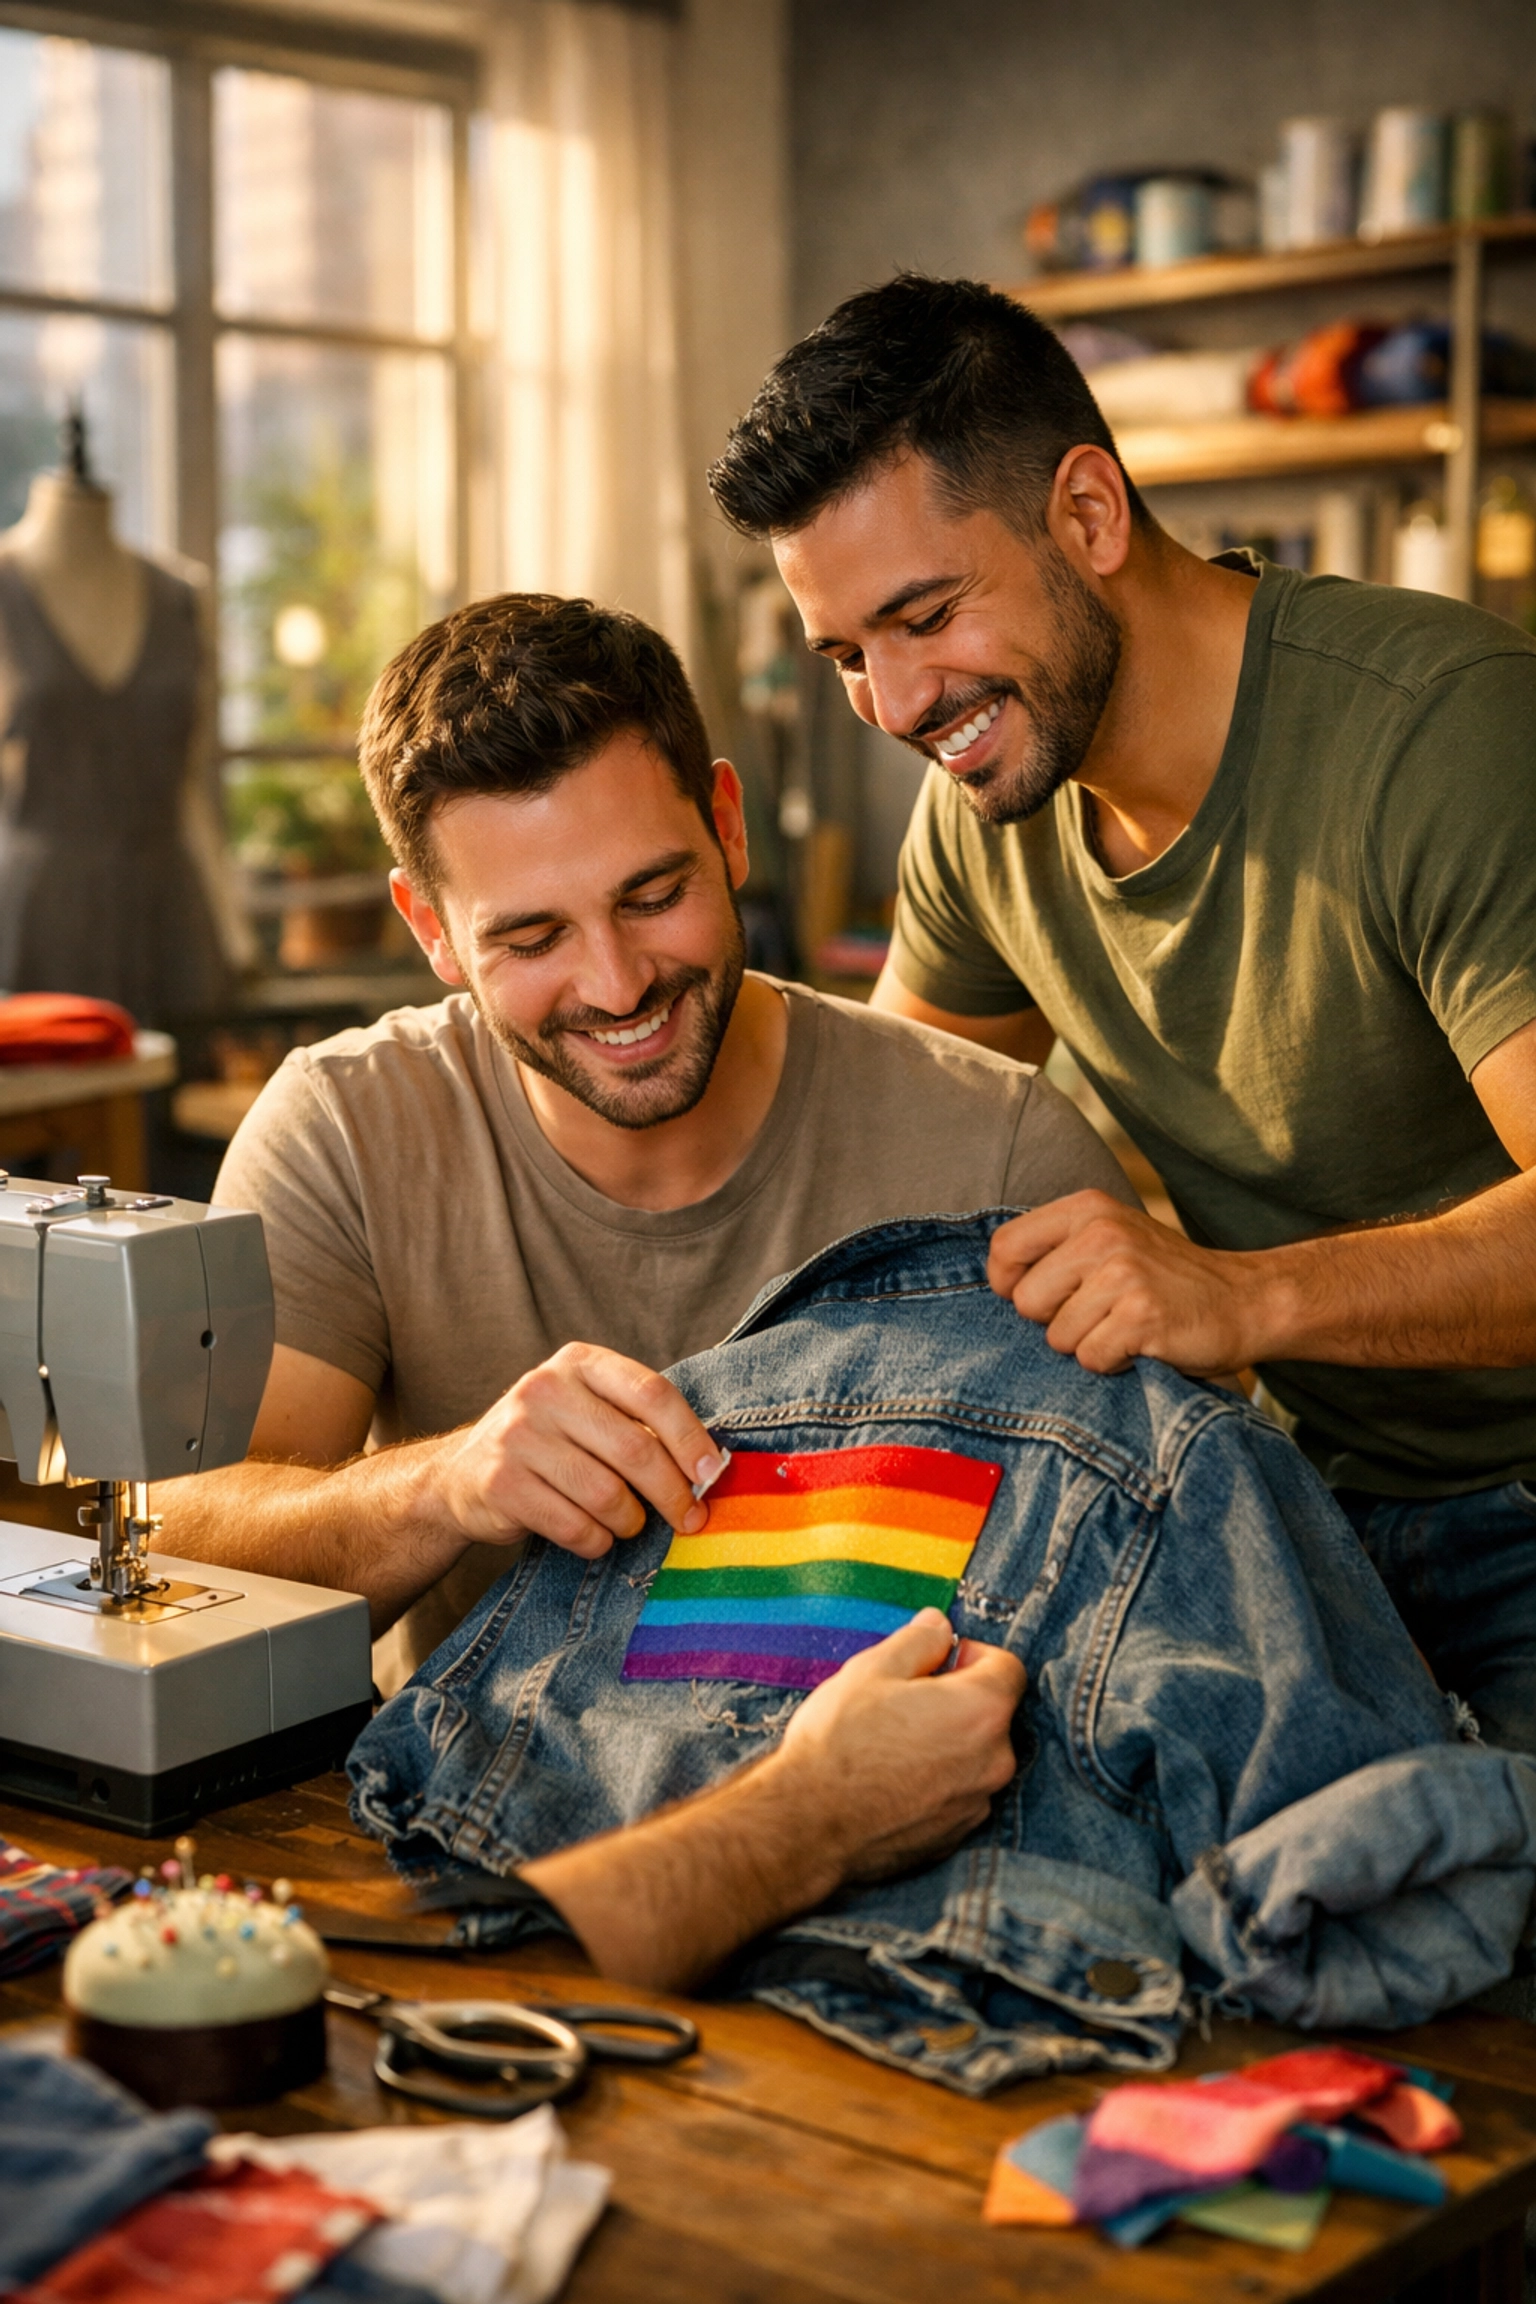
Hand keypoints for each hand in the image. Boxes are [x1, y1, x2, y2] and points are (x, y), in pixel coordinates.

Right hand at [425, 1342, 726, 1559]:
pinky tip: (595, 1536)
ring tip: (628, 1524)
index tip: (711, 1473)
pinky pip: (574, 1526)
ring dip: (630, 1521)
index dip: (689, 1437)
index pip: (651, 1393)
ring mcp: (517, 1436)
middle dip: (671, 1493)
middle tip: (689, 1519)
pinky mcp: (500, 1483)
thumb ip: (638, 1424)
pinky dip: (596, 1541)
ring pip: (606, 1494)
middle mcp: (544, 1390)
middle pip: (634, 1449)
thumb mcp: (587, 1411)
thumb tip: (708, 1467)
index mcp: (578, 1363)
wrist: (461, 1474)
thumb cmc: (549, 1443)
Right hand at [770, 1609, 1025, 1883]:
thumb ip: (918, 1641)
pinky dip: (935, 1781)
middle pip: (990, 1714)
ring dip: (946, 1743)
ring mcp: (977, 1804)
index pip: (1007, 1668)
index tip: (936, 1661)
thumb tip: (939, 1626)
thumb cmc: (840, 1743)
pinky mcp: (955, 1835)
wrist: (811, 1825)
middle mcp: (994, 1761)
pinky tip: (890, 1779)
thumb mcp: (872, 1670)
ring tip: (891, 1744)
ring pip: (973, 1756)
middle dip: (955, 1701)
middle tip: (903, 1702)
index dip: (970, 1655)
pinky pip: (956, 1793)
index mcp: (982, 1711)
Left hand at [988, 1190, 1272, 1375]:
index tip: (1039, 1299)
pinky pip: (1092, 1359)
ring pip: (1057, 1337)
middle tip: (1099, 1315)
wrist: (1247, 1301)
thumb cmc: (1166, 1279)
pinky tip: (1143, 1345)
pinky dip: (1114, 1364)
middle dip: (1055, 1322)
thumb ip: (1057, 1249)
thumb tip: (994, 1283)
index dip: (1009, 1284)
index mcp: (1087, 1209)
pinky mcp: (1141, 1316)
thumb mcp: (1112, 1239)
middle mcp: (1102, 1233)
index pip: (1005, 1248)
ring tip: (1126, 1327)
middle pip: (1025, 1302)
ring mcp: (1123, 1273)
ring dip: (1088, 1345)